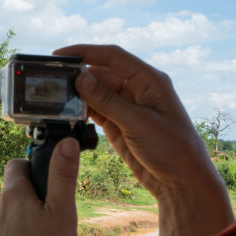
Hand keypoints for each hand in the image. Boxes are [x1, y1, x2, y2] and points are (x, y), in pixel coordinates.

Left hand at [0, 138, 80, 235]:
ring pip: (15, 213)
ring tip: (53, 235)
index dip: (35, 165)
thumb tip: (66, 144)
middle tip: (59, 210)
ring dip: (33, 216)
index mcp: (12, 195)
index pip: (17, 163)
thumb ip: (63, 177)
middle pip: (17, 188)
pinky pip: (13, 233)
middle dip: (38, 194)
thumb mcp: (62, 213)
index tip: (54, 177)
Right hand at [55, 44, 217, 198]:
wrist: (183, 183)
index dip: (85, 52)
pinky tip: (68, 112)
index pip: (113, 56)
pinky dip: (82, 110)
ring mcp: (128, 108)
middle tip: (53, 80)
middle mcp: (138, 90)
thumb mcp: (138, 123)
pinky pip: (97, 111)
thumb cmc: (173, 149)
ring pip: (97, 93)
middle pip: (102, 73)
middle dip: (78, 75)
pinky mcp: (119, 125)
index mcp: (149, 80)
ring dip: (79, 94)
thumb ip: (107, 100)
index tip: (59, 55)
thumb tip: (80, 77)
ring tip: (56, 97)